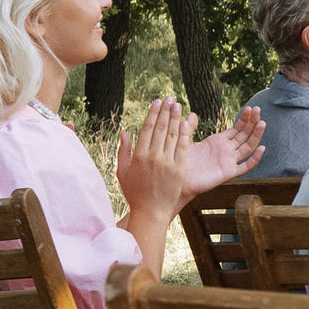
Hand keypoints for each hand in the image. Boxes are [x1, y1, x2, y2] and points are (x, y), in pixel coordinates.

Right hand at [115, 98, 197, 222]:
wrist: (151, 211)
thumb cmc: (134, 193)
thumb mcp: (122, 172)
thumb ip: (123, 151)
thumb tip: (123, 132)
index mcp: (138, 156)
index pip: (147, 129)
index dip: (153, 114)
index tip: (157, 102)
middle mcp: (153, 157)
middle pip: (161, 128)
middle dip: (165, 111)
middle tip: (170, 98)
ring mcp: (167, 163)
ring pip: (172, 135)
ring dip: (176, 118)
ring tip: (178, 105)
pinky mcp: (179, 169)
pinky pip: (183, 148)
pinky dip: (185, 134)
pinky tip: (186, 123)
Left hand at [175, 105, 264, 196]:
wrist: (178, 180)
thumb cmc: (180, 162)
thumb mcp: (184, 140)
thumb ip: (190, 127)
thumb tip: (192, 114)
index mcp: (218, 141)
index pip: (236, 128)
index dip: (244, 119)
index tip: (250, 108)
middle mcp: (226, 150)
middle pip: (244, 135)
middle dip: (252, 122)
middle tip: (258, 110)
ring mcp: (229, 161)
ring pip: (248, 147)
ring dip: (256, 135)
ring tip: (262, 123)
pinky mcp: (229, 173)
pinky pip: (245, 167)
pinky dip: (254, 159)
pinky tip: (261, 148)